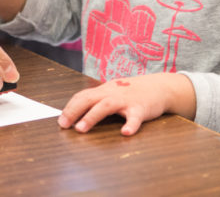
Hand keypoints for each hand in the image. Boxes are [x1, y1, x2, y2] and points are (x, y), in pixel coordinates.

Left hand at [57, 73, 195, 135]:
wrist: (159, 87)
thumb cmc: (131, 92)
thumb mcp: (112, 92)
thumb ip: (98, 100)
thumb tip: (77, 112)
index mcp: (104, 90)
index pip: (82, 96)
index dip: (70, 107)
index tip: (60, 121)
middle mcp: (112, 93)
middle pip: (89, 99)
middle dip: (74, 111)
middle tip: (63, 125)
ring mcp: (126, 100)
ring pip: (106, 105)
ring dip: (92, 116)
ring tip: (81, 128)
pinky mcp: (141, 108)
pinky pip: (135, 117)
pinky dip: (130, 124)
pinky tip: (125, 133)